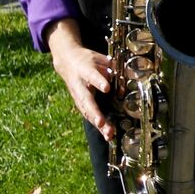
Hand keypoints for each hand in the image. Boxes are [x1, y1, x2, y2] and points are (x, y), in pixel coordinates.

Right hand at [46, 20, 114, 140]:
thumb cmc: (88, 60)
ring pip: (87, 111)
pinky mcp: (80, 103)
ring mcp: (78, 96)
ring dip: (98, 123)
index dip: (99, 81)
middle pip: (86, 100)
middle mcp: (80, 85)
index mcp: (85, 70)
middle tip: (101, 122)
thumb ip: (112, 67)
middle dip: (94, 112)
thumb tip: (127, 76)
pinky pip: (89, 115)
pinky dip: (97, 126)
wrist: (67, 61)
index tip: (107, 88)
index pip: (92, 76)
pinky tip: (107, 135)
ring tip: (108, 134)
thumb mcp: (100, 58)